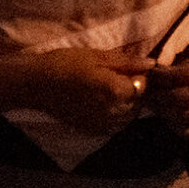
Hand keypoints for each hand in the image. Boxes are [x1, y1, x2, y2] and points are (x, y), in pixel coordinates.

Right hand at [13, 47, 156, 135]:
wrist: (36, 84)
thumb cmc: (66, 63)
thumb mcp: (98, 57)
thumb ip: (127, 62)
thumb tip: (151, 64)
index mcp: (116, 91)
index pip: (143, 86)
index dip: (139, 75)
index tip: (127, 68)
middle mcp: (113, 112)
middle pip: (138, 103)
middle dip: (134, 90)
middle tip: (119, 77)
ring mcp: (103, 125)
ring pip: (128, 117)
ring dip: (127, 104)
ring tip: (111, 90)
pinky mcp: (93, 130)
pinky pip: (115, 126)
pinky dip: (116, 116)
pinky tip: (103, 103)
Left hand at [145, 42, 188, 140]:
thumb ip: (188, 60)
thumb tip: (161, 71)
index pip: (179, 76)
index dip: (160, 78)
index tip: (149, 77)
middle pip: (180, 99)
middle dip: (159, 98)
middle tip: (148, 96)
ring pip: (187, 118)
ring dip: (167, 115)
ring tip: (158, 109)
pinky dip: (183, 131)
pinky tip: (174, 123)